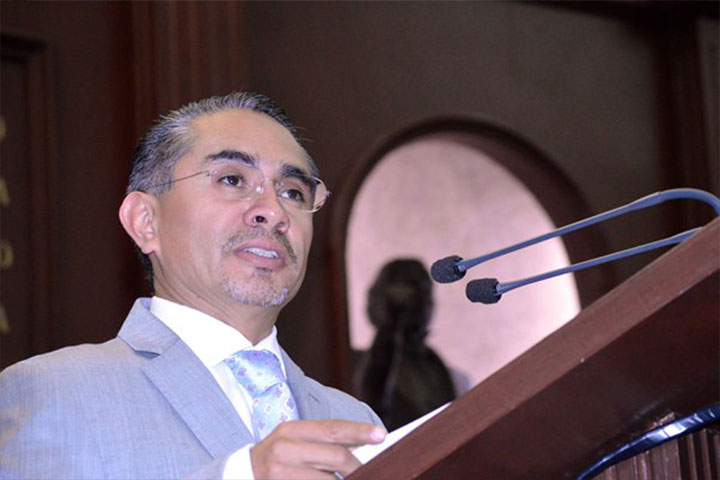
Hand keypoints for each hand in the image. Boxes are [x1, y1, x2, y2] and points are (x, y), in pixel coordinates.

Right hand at [250, 420, 385, 478]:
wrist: (241, 477)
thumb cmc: (277, 459)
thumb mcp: (293, 443)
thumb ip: (322, 443)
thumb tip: (360, 448)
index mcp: (290, 430)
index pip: (332, 429)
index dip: (358, 431)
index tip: (381, 435)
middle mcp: (284, 449)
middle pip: (335, 457)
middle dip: (358, 467)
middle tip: (373, 472)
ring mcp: (280, 473)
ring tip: (360, 479)